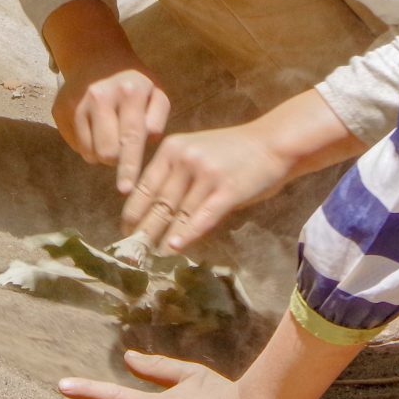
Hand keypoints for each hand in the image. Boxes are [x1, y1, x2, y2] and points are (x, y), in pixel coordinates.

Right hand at [51, 60, 171, 194]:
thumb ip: (159, 115)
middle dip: (116, 158)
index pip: (131, 137)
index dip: (129, 166)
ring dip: (101, 152)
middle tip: (122, 146)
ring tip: (108, 133)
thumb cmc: (133, 82)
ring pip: (88, 152)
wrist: (96, 56)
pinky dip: (87, 144)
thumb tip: (150, 138)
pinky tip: (93, 127)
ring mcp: (76, 103)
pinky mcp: (59, 110)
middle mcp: (99, 97)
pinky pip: (74, 145)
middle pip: (106, 151)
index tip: (127, 189)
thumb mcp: (155, 91)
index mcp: (129, 93)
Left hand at [122, 122, 293, 253]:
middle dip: (144, 229)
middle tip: (133, 251)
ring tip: (152, 255)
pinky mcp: (227, 190)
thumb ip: (174, 174)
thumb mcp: (195, 151)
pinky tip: (175, 248)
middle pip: (158, 202)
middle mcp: (185, 159)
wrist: (272, 143)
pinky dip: (186, 234)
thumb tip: (152, 210)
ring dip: (163, 237)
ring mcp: (206, 174)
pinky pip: (201, 217)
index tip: (125, 231)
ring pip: (178, 213)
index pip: (144, 185)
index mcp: (172, 148)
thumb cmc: (232, 152)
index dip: (132, 212)